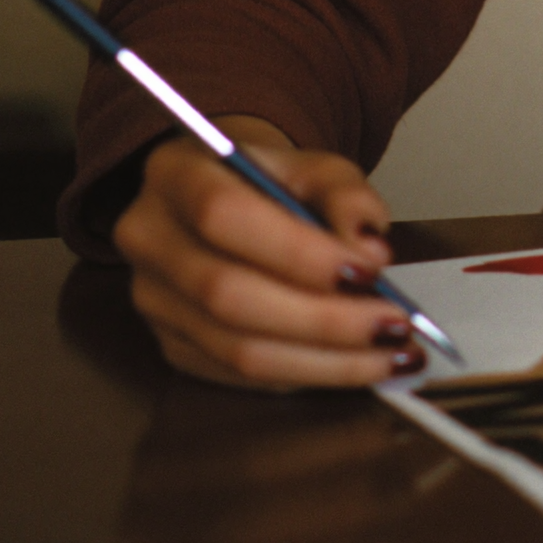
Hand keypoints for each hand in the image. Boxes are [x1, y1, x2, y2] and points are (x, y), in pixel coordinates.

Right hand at [113, 115, 416, 390]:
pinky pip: (239, 375)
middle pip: (228, 295)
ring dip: (324, 360)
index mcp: (176, 174)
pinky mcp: (172, 346)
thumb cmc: (275, 181)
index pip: (223, 215)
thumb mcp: (316, 166)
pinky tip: (353, 364)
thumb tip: (370, 249)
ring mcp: (154, 302)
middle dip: (322, 319)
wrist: (230, 199)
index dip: (296, 250)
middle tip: (394, 326)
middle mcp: (149, 240)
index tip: (368, 271)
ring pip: (236, 350)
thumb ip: (346, 195)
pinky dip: (304, 373)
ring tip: (390, 354)